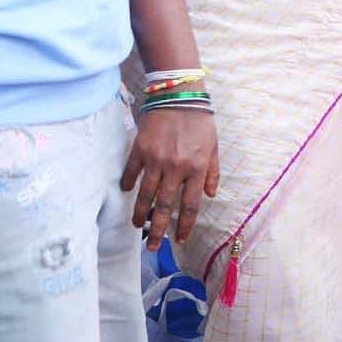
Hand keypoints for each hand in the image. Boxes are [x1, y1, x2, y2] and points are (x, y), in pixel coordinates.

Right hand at [121, 107, 219, 249]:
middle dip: (159, 230)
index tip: (181, 240)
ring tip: (137, 227)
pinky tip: (127, 192)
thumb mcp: (214, 146)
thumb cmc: (200, 121)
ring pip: (146, 195)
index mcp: (196, 168)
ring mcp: (156, 160)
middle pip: (165, 206)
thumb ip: (212, 172)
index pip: (191, 204)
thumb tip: (210, 195)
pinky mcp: (139, 151)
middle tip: (153, 247)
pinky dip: (128, 184)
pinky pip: (131, 173)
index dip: (186, 225)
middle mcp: (175, 168)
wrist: (179, 95)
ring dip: (141, 214)